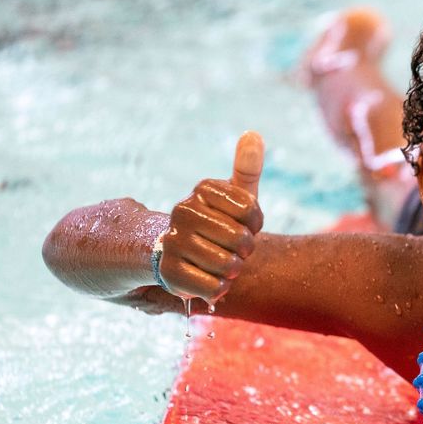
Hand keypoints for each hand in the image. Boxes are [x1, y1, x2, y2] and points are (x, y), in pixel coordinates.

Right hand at [158, 131, 265, 302]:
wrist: (182, 255)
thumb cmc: (221, 223)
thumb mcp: (237, 197)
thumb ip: (247, 168)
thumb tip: (253, 134)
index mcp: (203, 189)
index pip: (251, 211)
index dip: (254, 224)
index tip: (243, 224)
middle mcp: (183, 210)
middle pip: (241, 240)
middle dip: (245, 251)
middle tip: (232, 248)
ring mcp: (173, 241)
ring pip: (228, 265)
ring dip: (232, 271)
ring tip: (220, 263)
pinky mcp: (168, 272)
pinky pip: (213, 287)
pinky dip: (219, 289)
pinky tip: (209, 279)